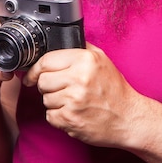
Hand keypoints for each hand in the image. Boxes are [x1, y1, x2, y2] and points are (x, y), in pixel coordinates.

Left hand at [24, 42, 140, 147]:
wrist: (128, 118)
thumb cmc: (115, 90)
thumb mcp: (102, 59)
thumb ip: (80, 48)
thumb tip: (57, 42)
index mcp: (85, 60)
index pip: (46, 60)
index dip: (36, 69)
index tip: (32, 74)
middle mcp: (79, 78)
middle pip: (42, 80)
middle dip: (47, 86)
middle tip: (61, 88)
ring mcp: (74, 100)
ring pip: (45, 99)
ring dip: (54, 102)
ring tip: (72, 101)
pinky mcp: (70, 120)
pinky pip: (50, 116)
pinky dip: (58, 116)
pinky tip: (73, 112)